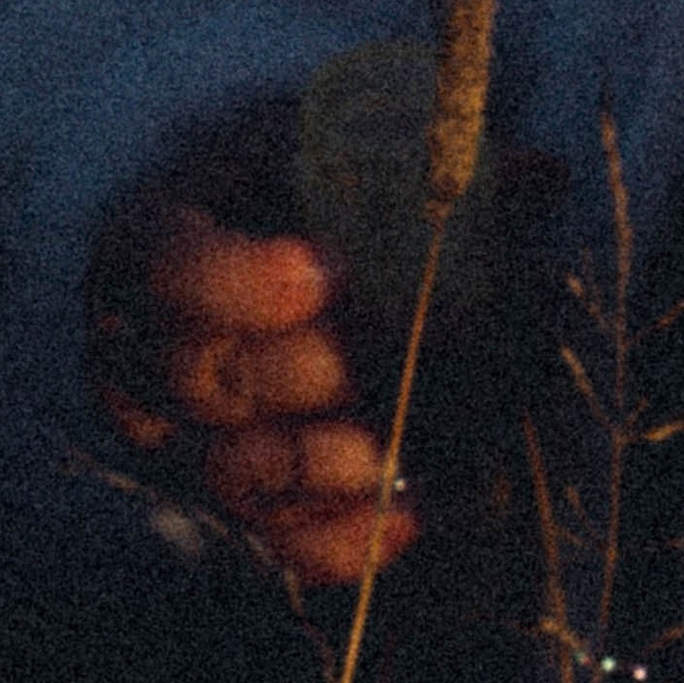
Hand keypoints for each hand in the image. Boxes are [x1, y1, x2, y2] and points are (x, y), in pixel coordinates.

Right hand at [89, 98, 420, 585]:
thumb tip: (536, 174)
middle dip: (319, 369)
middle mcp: (147, 350)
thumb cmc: (282, 181)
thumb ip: (412, 156)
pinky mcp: (233, 500)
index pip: (169, 270)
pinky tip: (415, 511)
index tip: (329, 268)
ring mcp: (185, 439)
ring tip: (414, 431)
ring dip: (337, 459)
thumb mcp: (317, 141)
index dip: (243, 281)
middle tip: (417, 345)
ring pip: (243, 472)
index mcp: (150, 240)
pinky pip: (279, 541)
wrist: (235, 243)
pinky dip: (348, 540)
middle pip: (214, 381)